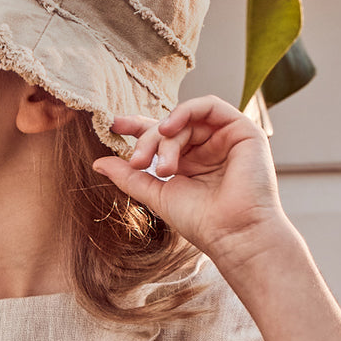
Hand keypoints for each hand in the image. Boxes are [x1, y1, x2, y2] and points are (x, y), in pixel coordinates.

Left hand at [93, 95, 286, 271]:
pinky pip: (209, 106)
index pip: (161, 136)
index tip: (113, 127)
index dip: (137, 128)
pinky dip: (185, 111)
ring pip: (185, 119)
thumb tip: (97, 163)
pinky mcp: (243, 131)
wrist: (233, 234)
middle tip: (137, 161)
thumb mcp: (156, 193)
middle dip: (148, 139)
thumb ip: (129, 176)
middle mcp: (207, 148)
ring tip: (159, 163)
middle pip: (169, 127)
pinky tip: (169, 128)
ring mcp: (225, 138)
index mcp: (189, 162)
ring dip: (165, 135)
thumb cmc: (200, 221)